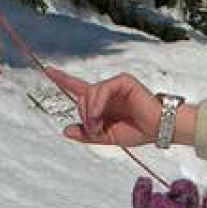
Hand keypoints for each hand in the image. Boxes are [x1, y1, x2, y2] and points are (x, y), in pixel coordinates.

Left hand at [45, 67, 185, 148]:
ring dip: (90, 112)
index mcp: (102, 102)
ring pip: (90, 93)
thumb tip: (65, 131)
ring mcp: (115, 84)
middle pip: (82, 96)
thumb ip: (87, 134)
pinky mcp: (123, 81)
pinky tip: (100, 115)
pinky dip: (97, 104)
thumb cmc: (137, 132)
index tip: (48, 70)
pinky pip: (102, 89)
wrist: (158, 130)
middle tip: (94, 131)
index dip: (63, 79)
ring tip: (98, 127)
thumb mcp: (107, 136)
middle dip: (84, 115)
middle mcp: (106, 91)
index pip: (79, 88)